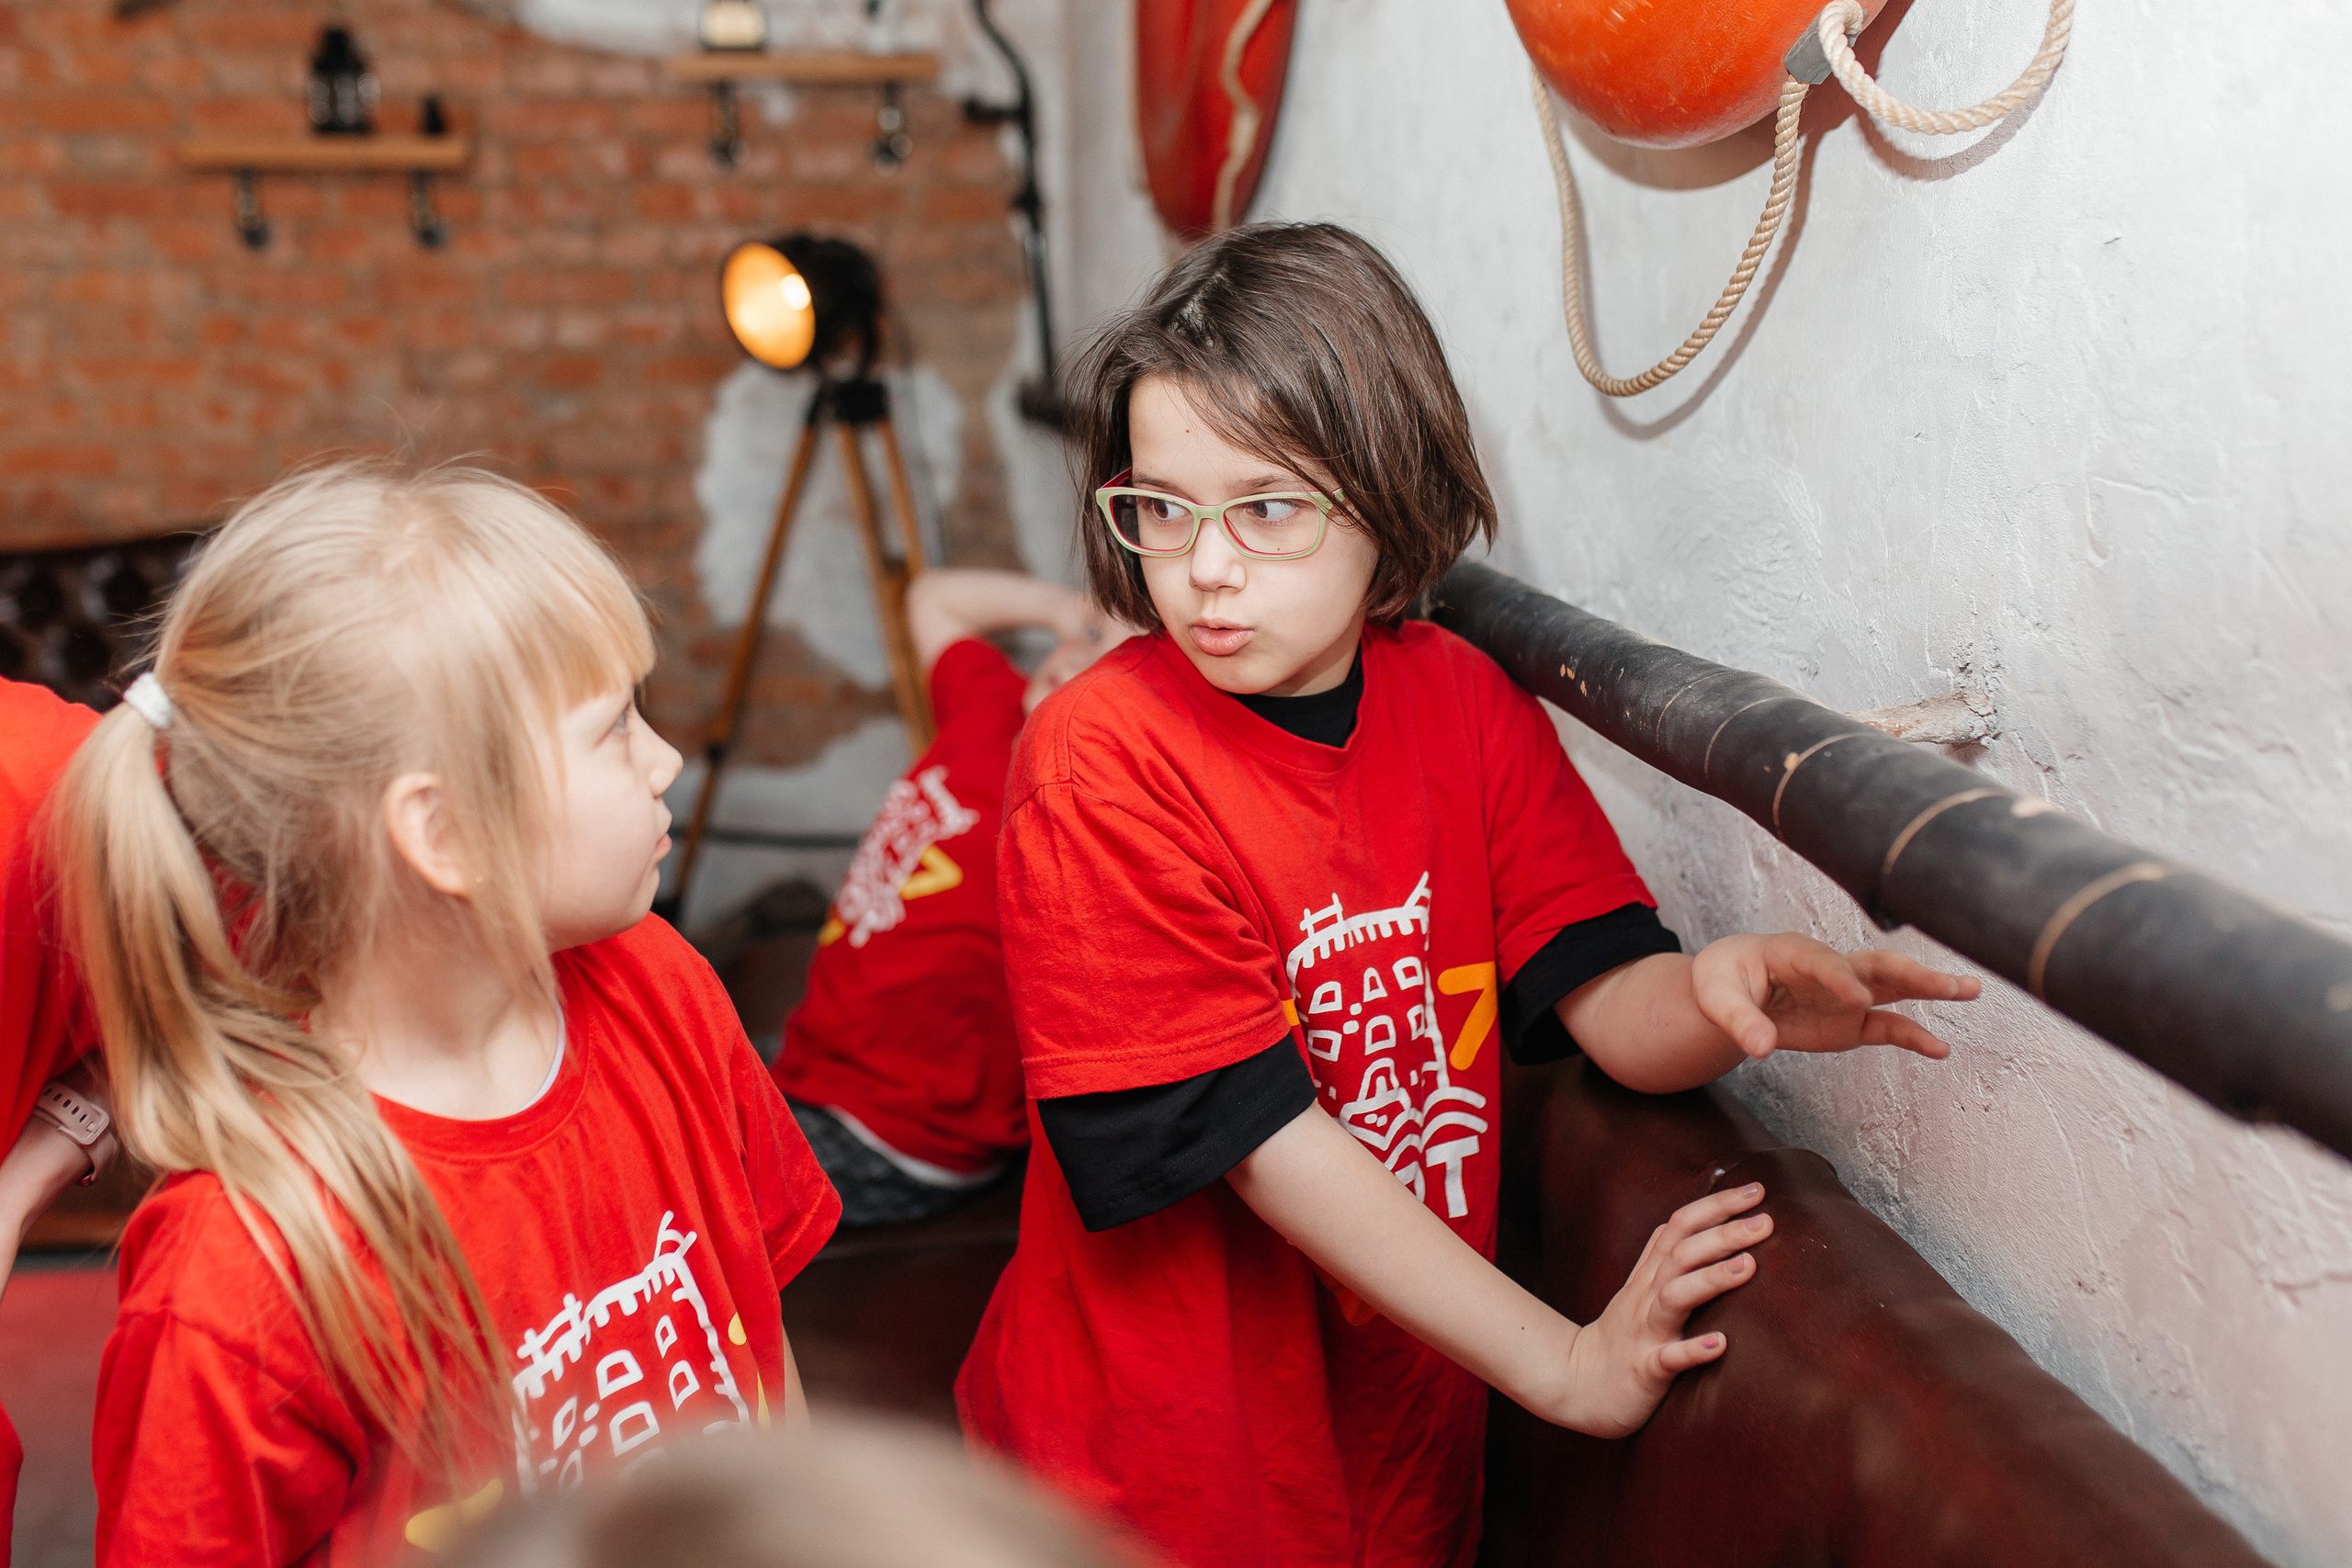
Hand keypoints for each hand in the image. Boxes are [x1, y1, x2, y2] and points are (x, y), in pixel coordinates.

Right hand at [1545, 1183, 1770, 1436]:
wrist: (1575, 1385)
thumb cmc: (1619, 1338)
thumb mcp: (1638, 1290)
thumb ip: (1662, 1258)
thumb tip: (1689, 1222)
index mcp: (1648, 1277)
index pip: (1679, 1227)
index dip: (1715, 1205)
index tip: (1755, 1190)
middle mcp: (1646, 1298)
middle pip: (1681, 1254)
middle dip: (1724, 1234)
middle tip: (1766, 1221)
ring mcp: (1644, 1332)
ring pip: (1674, 1297)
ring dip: (1711, 1279)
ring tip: (1748, 1265)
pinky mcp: (1644, 1369)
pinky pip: (1667, 1358)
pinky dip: (1693, 1350)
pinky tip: (1720, 1344)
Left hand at [1691, 933, 1978, 1060]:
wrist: (1727, 988)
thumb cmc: (1721, 980)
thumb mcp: (1715, 996)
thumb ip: (1738, 1021)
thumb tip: (1759, 1048)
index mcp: (1792, 951)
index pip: (1822, 962)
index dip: (1839, 979)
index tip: (1856, 999)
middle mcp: (1828, 968)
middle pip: (1875, 964)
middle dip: (1912, 972)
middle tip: (1949, 983)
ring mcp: (1844, 994)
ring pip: (1892, 986)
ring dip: (1929, 988)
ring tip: (1971, 990)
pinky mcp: (1849, 1022)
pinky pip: (1885, 1026)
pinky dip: (1911, 1036)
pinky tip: (1939, 1049)